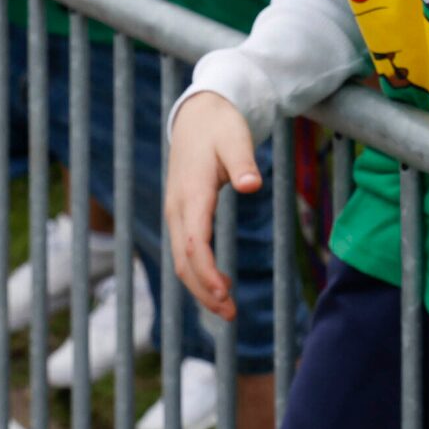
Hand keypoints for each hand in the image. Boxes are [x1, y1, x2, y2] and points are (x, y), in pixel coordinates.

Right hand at [164, 91, 261, 317]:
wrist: (197, 115)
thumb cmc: (220, 127)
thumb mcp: (235, 138)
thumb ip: (244, 162)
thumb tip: (251, 184)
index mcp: (192, 193)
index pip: (194, 243)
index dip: (206, 271)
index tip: (223, 292)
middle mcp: (178, 208)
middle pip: (184, 260)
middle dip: (204, 290)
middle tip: (231, 313)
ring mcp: (177, 213)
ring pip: (182, 260)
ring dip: (201, 287)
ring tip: (228, 309)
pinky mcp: (182, 214)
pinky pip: (185, 251)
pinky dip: (199, 273)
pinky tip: (219, 285)